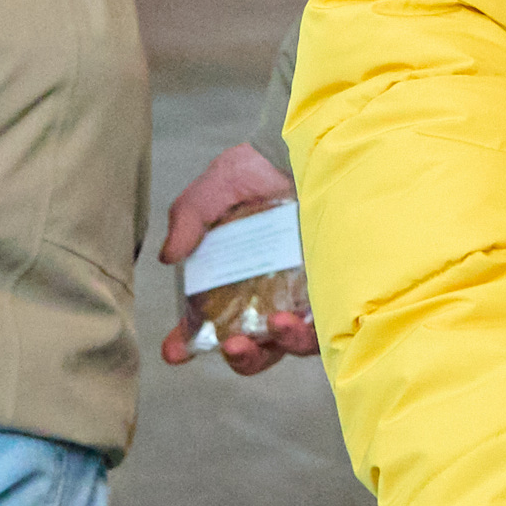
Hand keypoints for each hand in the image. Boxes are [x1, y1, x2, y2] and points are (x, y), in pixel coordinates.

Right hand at [152, 142, 312, 373]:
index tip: (173, 351)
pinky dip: (308, 332)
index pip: (208, 322)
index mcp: (233, 280)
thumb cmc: (260, 168)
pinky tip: (296, 317)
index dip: (187, 342)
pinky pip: (325, 328)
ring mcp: (303, 297)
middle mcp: (268, 295)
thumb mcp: (216, 188)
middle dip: (240, 356)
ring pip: (288, 344)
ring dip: (277, 345)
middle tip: (231, 344)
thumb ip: (189, 218)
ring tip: (274, 325)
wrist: (306, 149)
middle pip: (252, 346)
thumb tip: (169, 257)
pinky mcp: (336, 293)